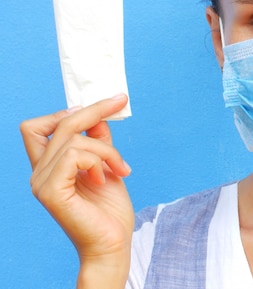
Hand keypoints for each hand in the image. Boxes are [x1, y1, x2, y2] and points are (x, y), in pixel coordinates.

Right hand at [20, 95, 133, 281]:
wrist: (113, 244)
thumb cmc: (110, 212)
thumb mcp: (107, 167)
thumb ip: (99, 142)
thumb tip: (100, 115)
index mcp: (50, 167)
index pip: (38, 127)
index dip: (65, 110)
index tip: (101, 104)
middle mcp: (40, 173)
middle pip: (61, 123)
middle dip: (94, 109)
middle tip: (120, 101)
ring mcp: (42, 182)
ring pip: (74, 139)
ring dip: (107, 150)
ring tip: (121, 170)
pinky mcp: (51, 191)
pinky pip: (74, 155)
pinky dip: (97, 161)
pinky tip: (104, 180)